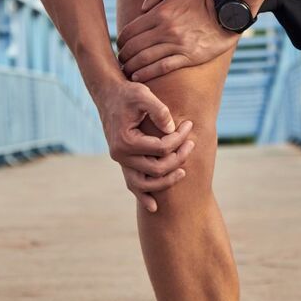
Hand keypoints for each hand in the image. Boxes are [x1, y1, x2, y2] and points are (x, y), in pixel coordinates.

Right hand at [94, 79, 195, 211]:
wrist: (108, 95)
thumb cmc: (127, 93)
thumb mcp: (143, 94)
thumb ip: (159, 110)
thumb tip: (172, 129)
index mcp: (126, 141)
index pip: (161, 148)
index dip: (179, 139)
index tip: (189, 125)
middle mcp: (121, 155)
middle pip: (157, 168)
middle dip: (178, 157)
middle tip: (192, 143)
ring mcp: (121, 162)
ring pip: (145, 183)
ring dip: (166, 181)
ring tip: (184, 172)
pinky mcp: (124, 163)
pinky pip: (133, 184)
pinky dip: (143, 196)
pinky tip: (155, 207)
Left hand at [117, 0, 240, 81]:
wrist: (227, 12)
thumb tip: (142, 8)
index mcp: (160, 13)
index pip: (131, 30)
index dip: (121, 40)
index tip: (120, 45)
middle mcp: (166, 30)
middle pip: (135, 47)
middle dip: (124, 55)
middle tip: (120, 60)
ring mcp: (177, 45)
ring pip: (145, 59)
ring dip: (132, 67)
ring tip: (126, 71)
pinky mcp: (188, 57)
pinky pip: (162, 68)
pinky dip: (147, 74)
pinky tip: (138, 77)